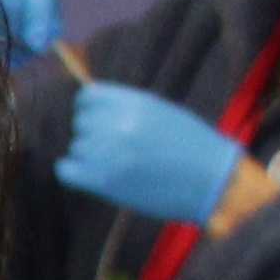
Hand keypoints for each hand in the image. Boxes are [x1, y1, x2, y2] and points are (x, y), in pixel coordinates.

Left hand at [56, 81, 247, 223]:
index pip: (88, 97)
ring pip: (76, 147)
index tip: (96, 119)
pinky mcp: (103, 181)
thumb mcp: (163, 113)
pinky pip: (65, 171)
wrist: (214, 182)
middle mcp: (119, 124)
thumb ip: (128, 108)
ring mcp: (109, 152)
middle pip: (80, 123)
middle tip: (116, 149)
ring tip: (119, 165)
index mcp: (136, 103)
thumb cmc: (193, 148)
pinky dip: (73, 173)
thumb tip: (90, 104)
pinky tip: (91, 176)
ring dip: (89, 156)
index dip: (89, 109)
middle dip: (93, 134)